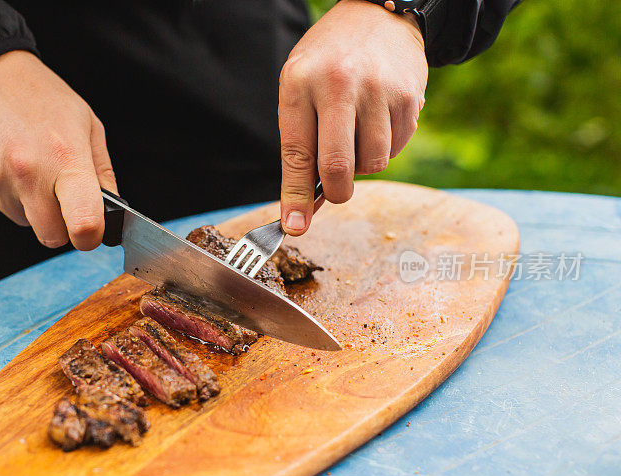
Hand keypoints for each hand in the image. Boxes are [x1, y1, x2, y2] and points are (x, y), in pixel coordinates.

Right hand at [0, 50, 116, 249]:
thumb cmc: (41, 96)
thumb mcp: (87, 124)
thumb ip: (102, 173)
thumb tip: (111, 211)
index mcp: (65, 157)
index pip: (83, 223)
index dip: (91, 237)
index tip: (92, 232)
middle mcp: (28, 172)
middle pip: (50, 236)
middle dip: (60, 225)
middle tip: (60, 195)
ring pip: (23, 220)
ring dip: (30, 205)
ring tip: (29, 165)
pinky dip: (5, 191)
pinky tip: (5, 159)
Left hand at [278, 0, 427, 234]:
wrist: (379, 16)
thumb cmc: (328, 60)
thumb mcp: (299, 87)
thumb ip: (300, 143)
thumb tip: (302, 207)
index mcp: (301, 82)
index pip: (297, 153)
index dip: (295, 197)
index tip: (294, 227)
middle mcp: (340, 85)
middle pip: (338, 167)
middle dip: (336, 193)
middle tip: (335, 191)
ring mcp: (379, 90)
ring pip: (372, 164)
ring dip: (362, 164)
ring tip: (356, 134)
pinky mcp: (409, 97)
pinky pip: (396, 149)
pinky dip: (384, 148)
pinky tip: (377, 121)